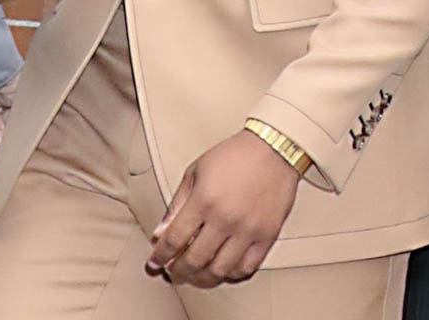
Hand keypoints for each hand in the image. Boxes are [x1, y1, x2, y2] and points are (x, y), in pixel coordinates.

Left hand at [147, 129, 300, 287]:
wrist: (273, 149)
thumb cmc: (234, 156)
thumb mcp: (196, 171)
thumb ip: (177, 203)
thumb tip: (161, 233)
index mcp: (203, 199)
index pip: (174, 239)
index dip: (160, 256)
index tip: (155, 263)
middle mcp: (224, 218)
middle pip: (195, 259)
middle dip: (178, 271)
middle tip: (173, 272)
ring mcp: (247, 230)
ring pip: (219, 270)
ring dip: (202, 278)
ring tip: (195, 275)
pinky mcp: (267, 236)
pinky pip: (246, 268)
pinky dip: (231, 274)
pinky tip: (222, 269)